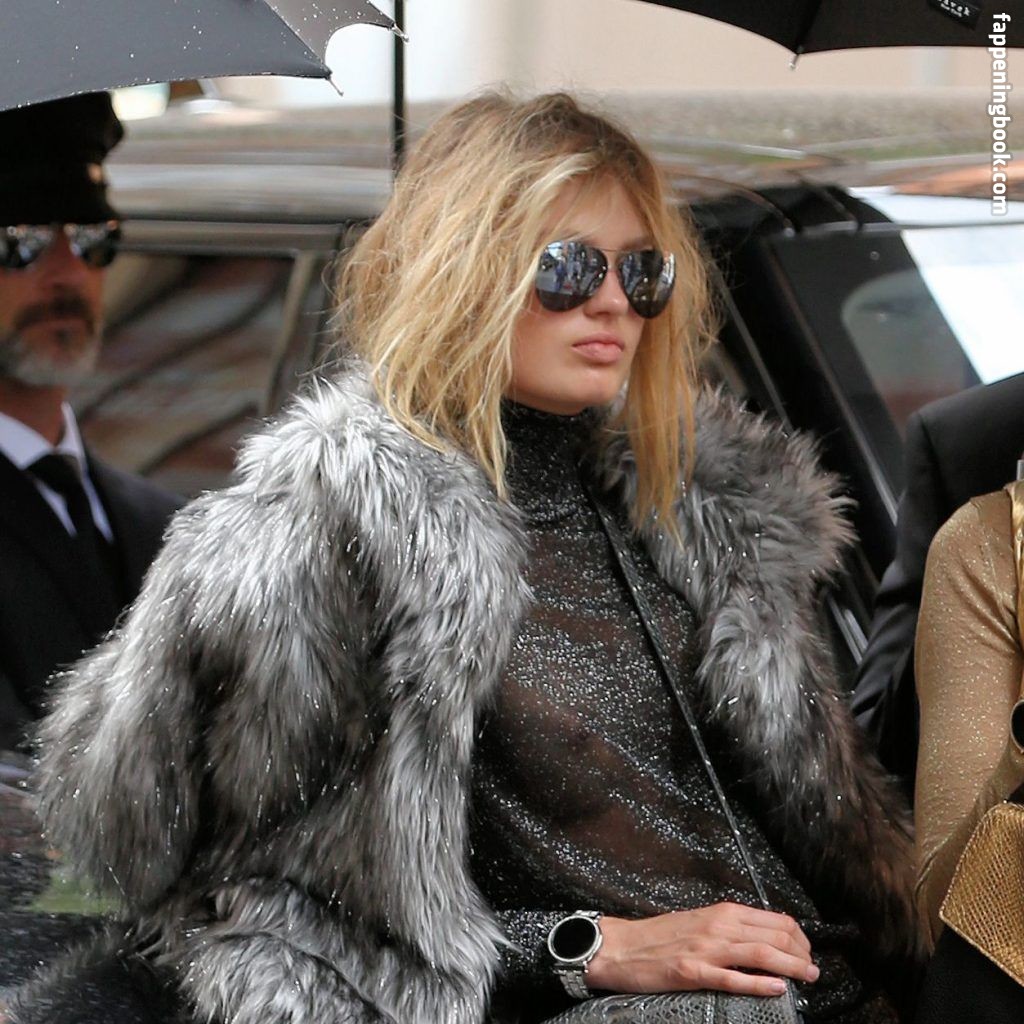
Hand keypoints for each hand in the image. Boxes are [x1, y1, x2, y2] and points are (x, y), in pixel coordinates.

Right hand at [586, 902, 817, 997]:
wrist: (622, 946)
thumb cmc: (660, 936)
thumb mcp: (700, 921)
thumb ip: (730, 928)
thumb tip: (764, 940)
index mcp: (722, 912)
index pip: (775, 920)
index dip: (799, 938)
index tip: (808, 952)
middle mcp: (718, 926)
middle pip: (775, 936)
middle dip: (802, 954)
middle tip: (813, 970)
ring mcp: (707, 950)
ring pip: (761, 954)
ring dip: (792, 967)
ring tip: (808, 978)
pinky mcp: (694, 972)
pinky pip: (734, 978)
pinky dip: (760, 983)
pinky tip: (778, 989)